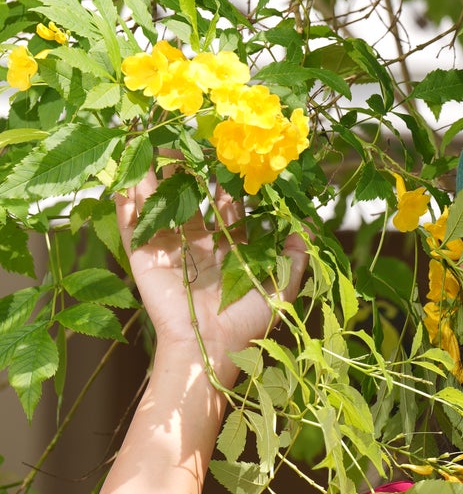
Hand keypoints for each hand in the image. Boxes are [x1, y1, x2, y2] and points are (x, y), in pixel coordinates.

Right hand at [116, 167, 307, 386]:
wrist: (209, 350)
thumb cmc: (247, 326)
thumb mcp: (280, 290)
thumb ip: (294, 258)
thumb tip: (307, 226)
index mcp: (228, 253)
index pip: (228, 209)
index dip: (229, 183)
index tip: (231, 156)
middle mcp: (198, 248)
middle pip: (192, 201)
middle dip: (189, 172)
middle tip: (189, 143)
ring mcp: (169, 252)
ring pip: (161, 207)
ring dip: (157, 179)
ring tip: (155, 148)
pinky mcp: (145, 260)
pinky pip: (132, 228)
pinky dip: (126, 204)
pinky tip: (124, 178)